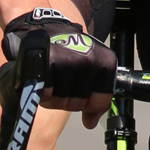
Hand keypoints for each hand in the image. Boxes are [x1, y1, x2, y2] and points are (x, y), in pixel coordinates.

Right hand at [0, 7, 115, 127]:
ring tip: (52, 78)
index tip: (80, 90)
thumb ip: (94, 96)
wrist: (43, 26)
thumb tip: (91, 123)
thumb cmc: (68, 49)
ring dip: (54, 97)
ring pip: (62, 102)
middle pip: (79, 104)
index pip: (101, 101)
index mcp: (106, 61)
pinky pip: (46, 95)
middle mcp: (89, 61)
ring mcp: (69, 62)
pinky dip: (42, 92)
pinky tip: (43, 79)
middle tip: (62, 81)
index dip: (90, 104)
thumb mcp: (91, 67)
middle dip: (68, 99)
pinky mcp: (48, 64)